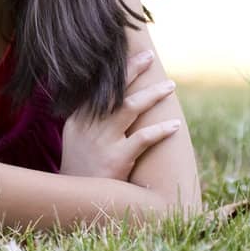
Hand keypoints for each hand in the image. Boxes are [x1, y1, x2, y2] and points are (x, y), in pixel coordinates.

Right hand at [59, 52, 181, 180]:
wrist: (75, 197)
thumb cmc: (79, 165)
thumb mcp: (75, 136)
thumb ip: (88, 115)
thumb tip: (110, 95)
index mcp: (78, 117)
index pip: (99, 86)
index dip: (115, 69)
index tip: (131, 53)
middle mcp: (89, 124)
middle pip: (115, 91)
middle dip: (133, 70)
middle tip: (149, 57)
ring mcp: (103, 141)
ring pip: (131, 107)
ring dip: (152, 94)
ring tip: (170, 85)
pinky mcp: (117, 158)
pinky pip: (143, 139)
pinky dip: (160, 131)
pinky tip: (174, 125)